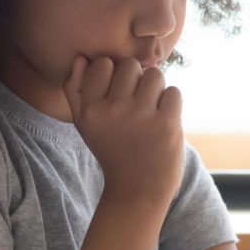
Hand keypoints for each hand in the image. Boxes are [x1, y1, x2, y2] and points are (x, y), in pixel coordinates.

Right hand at [64, 54, 182, 206]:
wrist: (137, 191)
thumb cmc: (111, 152)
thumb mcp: (84, 125)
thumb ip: (75, 90)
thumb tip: (81, 58)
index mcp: (90, 109)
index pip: (102, 64)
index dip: (113, 74)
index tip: (117, 94)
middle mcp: (113, 110)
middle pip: (130, 65)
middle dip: (136, 79)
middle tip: (136, 103)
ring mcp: (141, 117)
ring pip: (154, 75)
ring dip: (156, 89)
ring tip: (150, 111)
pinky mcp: (167, 124)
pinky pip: (174, 92)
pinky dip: (172, 104)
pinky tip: (163, 120)